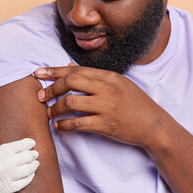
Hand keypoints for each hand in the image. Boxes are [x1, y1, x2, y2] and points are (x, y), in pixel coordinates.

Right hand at [0, 138, 39, 192]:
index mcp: (2, 150)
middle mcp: (8, 163)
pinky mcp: (6, 189)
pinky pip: (23, 183)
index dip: (29, 143)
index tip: (31, 143)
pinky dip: (29, 178)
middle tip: (35, 153)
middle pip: (28, 156)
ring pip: (29, 170)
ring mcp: (8, 177)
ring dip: (33, 165)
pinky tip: (30, 175)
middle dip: (32, 154)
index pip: (23, 144)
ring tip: (35, 163)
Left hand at [34, 65, 171, 146]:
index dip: (54, 71)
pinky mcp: (106, 125)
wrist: (153, 125)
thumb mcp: (118, 83)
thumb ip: (94, 75)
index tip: (38, 73)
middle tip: (40, 95)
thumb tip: (69, 66)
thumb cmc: (135, 103)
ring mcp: (106, 107)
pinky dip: (64, 125)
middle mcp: (106, 89)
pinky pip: (78, 123)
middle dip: (51, 88)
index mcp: (108, 76)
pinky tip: (58, 126)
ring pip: (70, 102)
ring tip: (49, 112)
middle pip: (70, 82)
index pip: (75, 70)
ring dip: (55, 108)